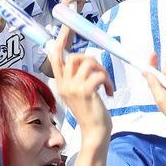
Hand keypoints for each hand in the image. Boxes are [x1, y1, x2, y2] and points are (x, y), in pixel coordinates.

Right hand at [50, 26, 111, 140]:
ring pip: (89, 62)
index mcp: (62, 85)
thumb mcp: (79, 95)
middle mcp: (65, 85)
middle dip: (92, 60)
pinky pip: (99, 74)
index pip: (56, 59)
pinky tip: (109, 92)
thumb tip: (84, 64)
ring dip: (103, 70)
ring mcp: (74, 88)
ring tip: (106, 83)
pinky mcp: (86, 91)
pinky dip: (108, 81)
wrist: (95, 132)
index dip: (59, 44)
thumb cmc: (91, 115)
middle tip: (100, 73)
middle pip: (75, 57)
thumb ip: (77, 80)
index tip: (64, 32)